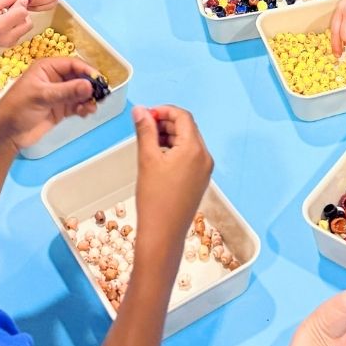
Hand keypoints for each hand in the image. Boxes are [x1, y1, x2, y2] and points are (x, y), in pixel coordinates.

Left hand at [0, 56, 98, 152]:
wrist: (8, 134)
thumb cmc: (18, 109)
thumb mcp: (42, 96)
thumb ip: (67, 91)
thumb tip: (90, 85)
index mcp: (47, 68)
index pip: (73, 64)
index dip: (87, 70)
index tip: (98, 80)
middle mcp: (55, 78)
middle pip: (80, 77)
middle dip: (90, 86)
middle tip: (100, 95)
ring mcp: (60, 94)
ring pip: (81, 92)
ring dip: (89, 98)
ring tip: (91, 107)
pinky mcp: (62, 108)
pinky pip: (79, 105)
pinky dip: (85, 108)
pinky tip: (85, 112)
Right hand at [131, 105, 213, 259]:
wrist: (163, 234)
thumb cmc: (155, 200)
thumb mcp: (147, 159)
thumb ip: (145, 131)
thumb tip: (140, 110)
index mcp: (194, 149)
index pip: (183, 117)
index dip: (163, 111)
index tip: (146, 114)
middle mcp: (204, 157)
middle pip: (187, 127)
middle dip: (166, 122)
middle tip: (144, 125)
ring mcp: (204, 170)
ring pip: (189, 141)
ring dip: (170, 135)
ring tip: (149, 140)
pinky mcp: (200, 180)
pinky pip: (190, 156)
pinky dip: (175, 149)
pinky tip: (159, 155)